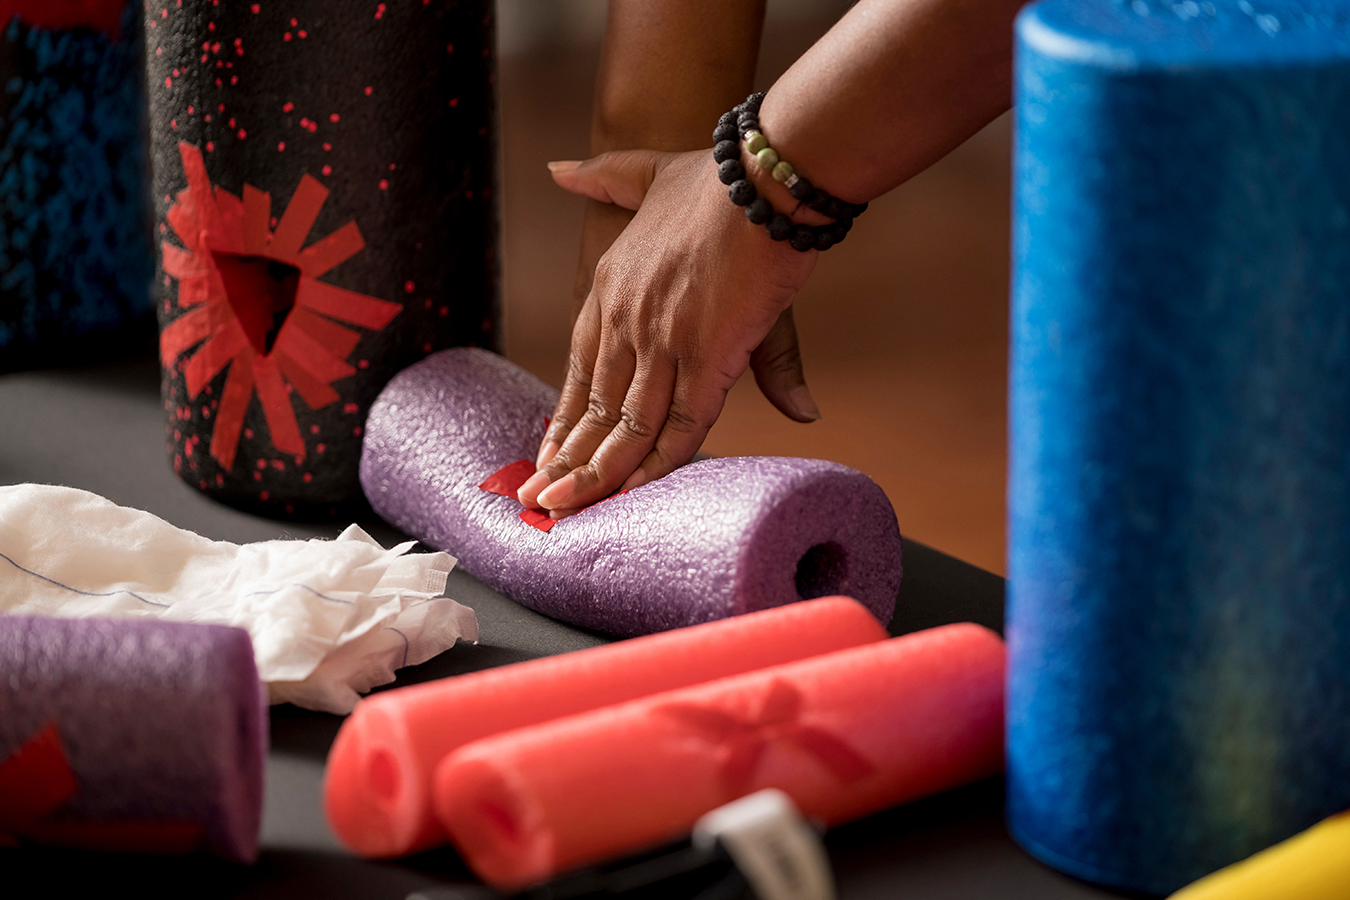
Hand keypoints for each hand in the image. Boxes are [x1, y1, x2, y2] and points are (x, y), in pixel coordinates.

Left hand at [518, 148, 821, 515]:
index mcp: (611, 285)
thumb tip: (558, 169)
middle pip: (594, 404)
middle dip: (566, 457)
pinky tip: (634, 493)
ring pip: (625, 423)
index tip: (549, 452)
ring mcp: (662, 339)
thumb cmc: (717, 175)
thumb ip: (604, 178)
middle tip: (539, 500)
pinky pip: (679, 423)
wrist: (763, 171)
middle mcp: (626, 318)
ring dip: (596, 472)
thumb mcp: (648, 175)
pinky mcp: (706, 354)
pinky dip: (657, 463)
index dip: (567, 415)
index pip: (580, 366)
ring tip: (567, 510)